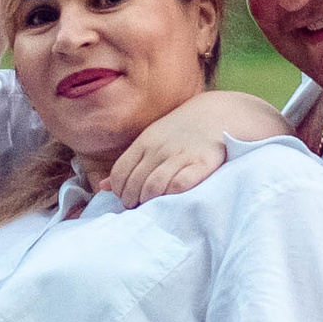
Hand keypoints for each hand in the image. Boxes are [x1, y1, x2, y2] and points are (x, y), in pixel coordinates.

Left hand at [106, 90, 289, 206]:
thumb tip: (103, 186)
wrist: (219, 114)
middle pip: (134, 183)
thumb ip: (129, 163)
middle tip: (137, 208)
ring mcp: (180, 155)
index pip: (120, 172)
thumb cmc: (181, 133)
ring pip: (152, 186)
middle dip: (131, 200)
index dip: (119, 190)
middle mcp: (159, 149)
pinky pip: (179, 184)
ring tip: (150, 208)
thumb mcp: (151, 141)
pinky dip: (171, 195)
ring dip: (147, 202)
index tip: (125, 198)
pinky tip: (171, 201)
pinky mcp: (201, 163)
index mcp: (145, 142)